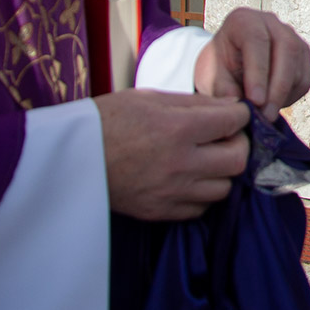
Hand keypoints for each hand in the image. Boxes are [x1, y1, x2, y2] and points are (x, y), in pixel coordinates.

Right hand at [94, 90, 250, 220]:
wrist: (69, 158)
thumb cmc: (107, 120)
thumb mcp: (149, 98)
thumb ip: (194, 103)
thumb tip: (230, 106)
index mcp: (177, 128)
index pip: (233, 122)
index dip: (239, 115)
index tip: (234, 113)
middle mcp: (180, 163)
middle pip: (237, 161)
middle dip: (238, 145)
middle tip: (224, 137)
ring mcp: (171, 192)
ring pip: (224, 189)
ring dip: (222, 172)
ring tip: (207, 159)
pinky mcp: (159, 212)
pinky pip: (200, 209)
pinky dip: (202, 194)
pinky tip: (190, 179)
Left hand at [194, 7, 309, 121]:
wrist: (229, 64)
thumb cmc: (219, 66)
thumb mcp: (211, 75)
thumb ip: (222, 89)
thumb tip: (242, 108)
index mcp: (243, 20)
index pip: (256, 41)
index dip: (258, 72)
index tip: (255, 101)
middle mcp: (271, 23)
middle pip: (286, 49)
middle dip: (278, 87)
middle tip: (267, 115)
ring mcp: (291, 36)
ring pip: (299, 65)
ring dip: (285, 94)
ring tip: (266, 114)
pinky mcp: (302, 54)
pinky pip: (305, 78)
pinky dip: (292, 96)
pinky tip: (274, 105)